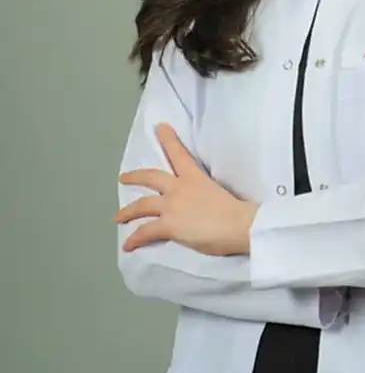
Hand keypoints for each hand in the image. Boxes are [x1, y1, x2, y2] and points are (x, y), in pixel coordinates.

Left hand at [115, 123, 258, 255]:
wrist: (239, 224)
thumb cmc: (237, 210)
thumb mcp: (219, 191)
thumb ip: (205, 194)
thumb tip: (202, 205)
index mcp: (195, 177)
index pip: (179, 153)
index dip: (168, 139)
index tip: (160, 127)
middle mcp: (179, 188)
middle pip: (151, 177)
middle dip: (135, 176)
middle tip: (123, 177)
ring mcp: (171, 206)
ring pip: (142, 205)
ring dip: (127, 211)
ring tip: (118, 217)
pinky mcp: (168, 225)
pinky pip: (145, 232)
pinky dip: (134, 239)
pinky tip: (128, 246)